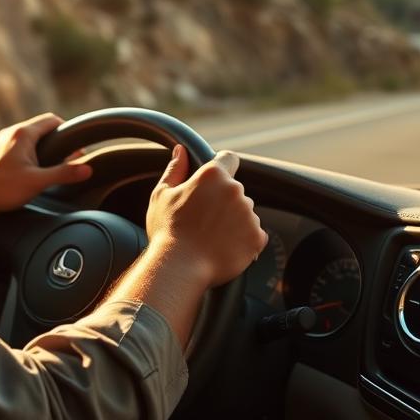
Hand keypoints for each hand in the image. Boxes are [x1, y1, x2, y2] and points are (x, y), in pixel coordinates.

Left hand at [0, 113, 92, 215]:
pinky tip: (34, 170)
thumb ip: (64, 174)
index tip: (77, 147)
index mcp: (23, 134)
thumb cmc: (2, 190)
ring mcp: (3, 142)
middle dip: (58, 141)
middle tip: (68, 158)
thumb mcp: (38, 182)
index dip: (68, 131)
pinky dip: (32, 153)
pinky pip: (21, 145)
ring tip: (53, 165)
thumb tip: (87, 168)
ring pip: (31, 137)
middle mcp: (12, 133)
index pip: (52, 120)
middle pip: (42, 127)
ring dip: (45, 147)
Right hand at [144, 146, 267, 287]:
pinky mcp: (257, 237)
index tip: (214, 183)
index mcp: (213, 175)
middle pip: (235, 190)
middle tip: (203, 221)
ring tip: (211, 238)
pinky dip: (243, 242)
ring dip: (234, 222)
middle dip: (223, 202)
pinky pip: (254, 235)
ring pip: (245, 213)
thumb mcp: (162, 195)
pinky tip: (223, 249)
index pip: (229, 158)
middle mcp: (235, 190)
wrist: (178, 268)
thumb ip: (175, 169)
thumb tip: (181, 150)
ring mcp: (249, 214)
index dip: (222, 167)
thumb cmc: (167, 232)